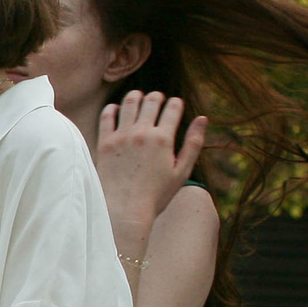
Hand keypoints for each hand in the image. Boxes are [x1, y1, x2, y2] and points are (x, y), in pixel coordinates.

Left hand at [95, 91, 207, 237]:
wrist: (124, 210)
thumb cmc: (156, 194)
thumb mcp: (182, 171)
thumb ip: (193, 142)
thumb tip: (203, 118)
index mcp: (163, 139)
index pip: (172, 108)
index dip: (176, 103)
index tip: (175, 104)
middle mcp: (142, 133)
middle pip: (151, 101)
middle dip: (157, 97)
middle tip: (158, 98)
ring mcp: (121, 137)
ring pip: (129, 103)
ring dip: (136, 97)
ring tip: (139, 98)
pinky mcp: (104, 143)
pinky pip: (106, 116)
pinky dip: (113, 108)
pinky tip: (117, 110)